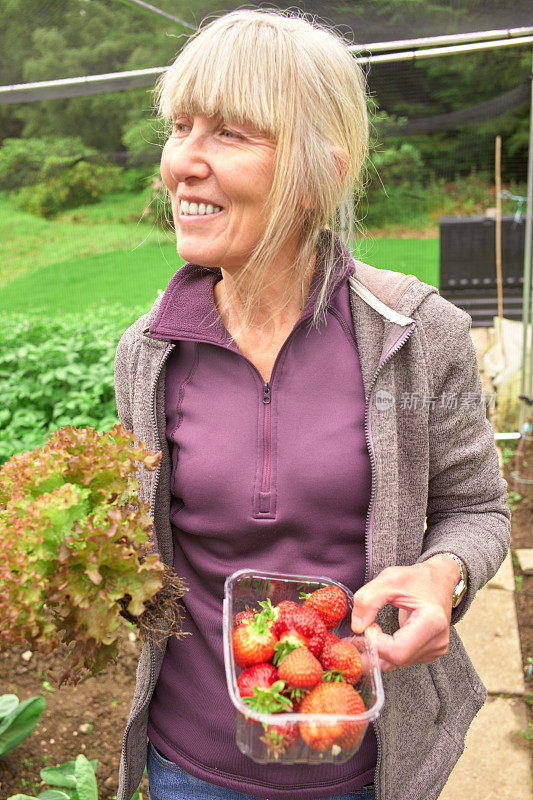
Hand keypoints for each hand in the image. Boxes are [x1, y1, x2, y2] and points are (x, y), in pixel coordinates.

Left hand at [351, 555, 460, 671]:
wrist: (440, 580)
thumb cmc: (417, 578)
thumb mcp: (389, 579)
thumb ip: (369, 600)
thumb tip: (357, 627)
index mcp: (432, 622)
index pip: (397, 650)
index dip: (374, 643)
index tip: (364, 627)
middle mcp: (436, 641)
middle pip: (396, 660)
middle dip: (370, 652)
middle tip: (351, 641)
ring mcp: (434, 650)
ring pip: (397, 664)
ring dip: (375, 654)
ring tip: (361, 637)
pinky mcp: (429, 653)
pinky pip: (401, 660)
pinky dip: (385, 653)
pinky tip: (376, 639)